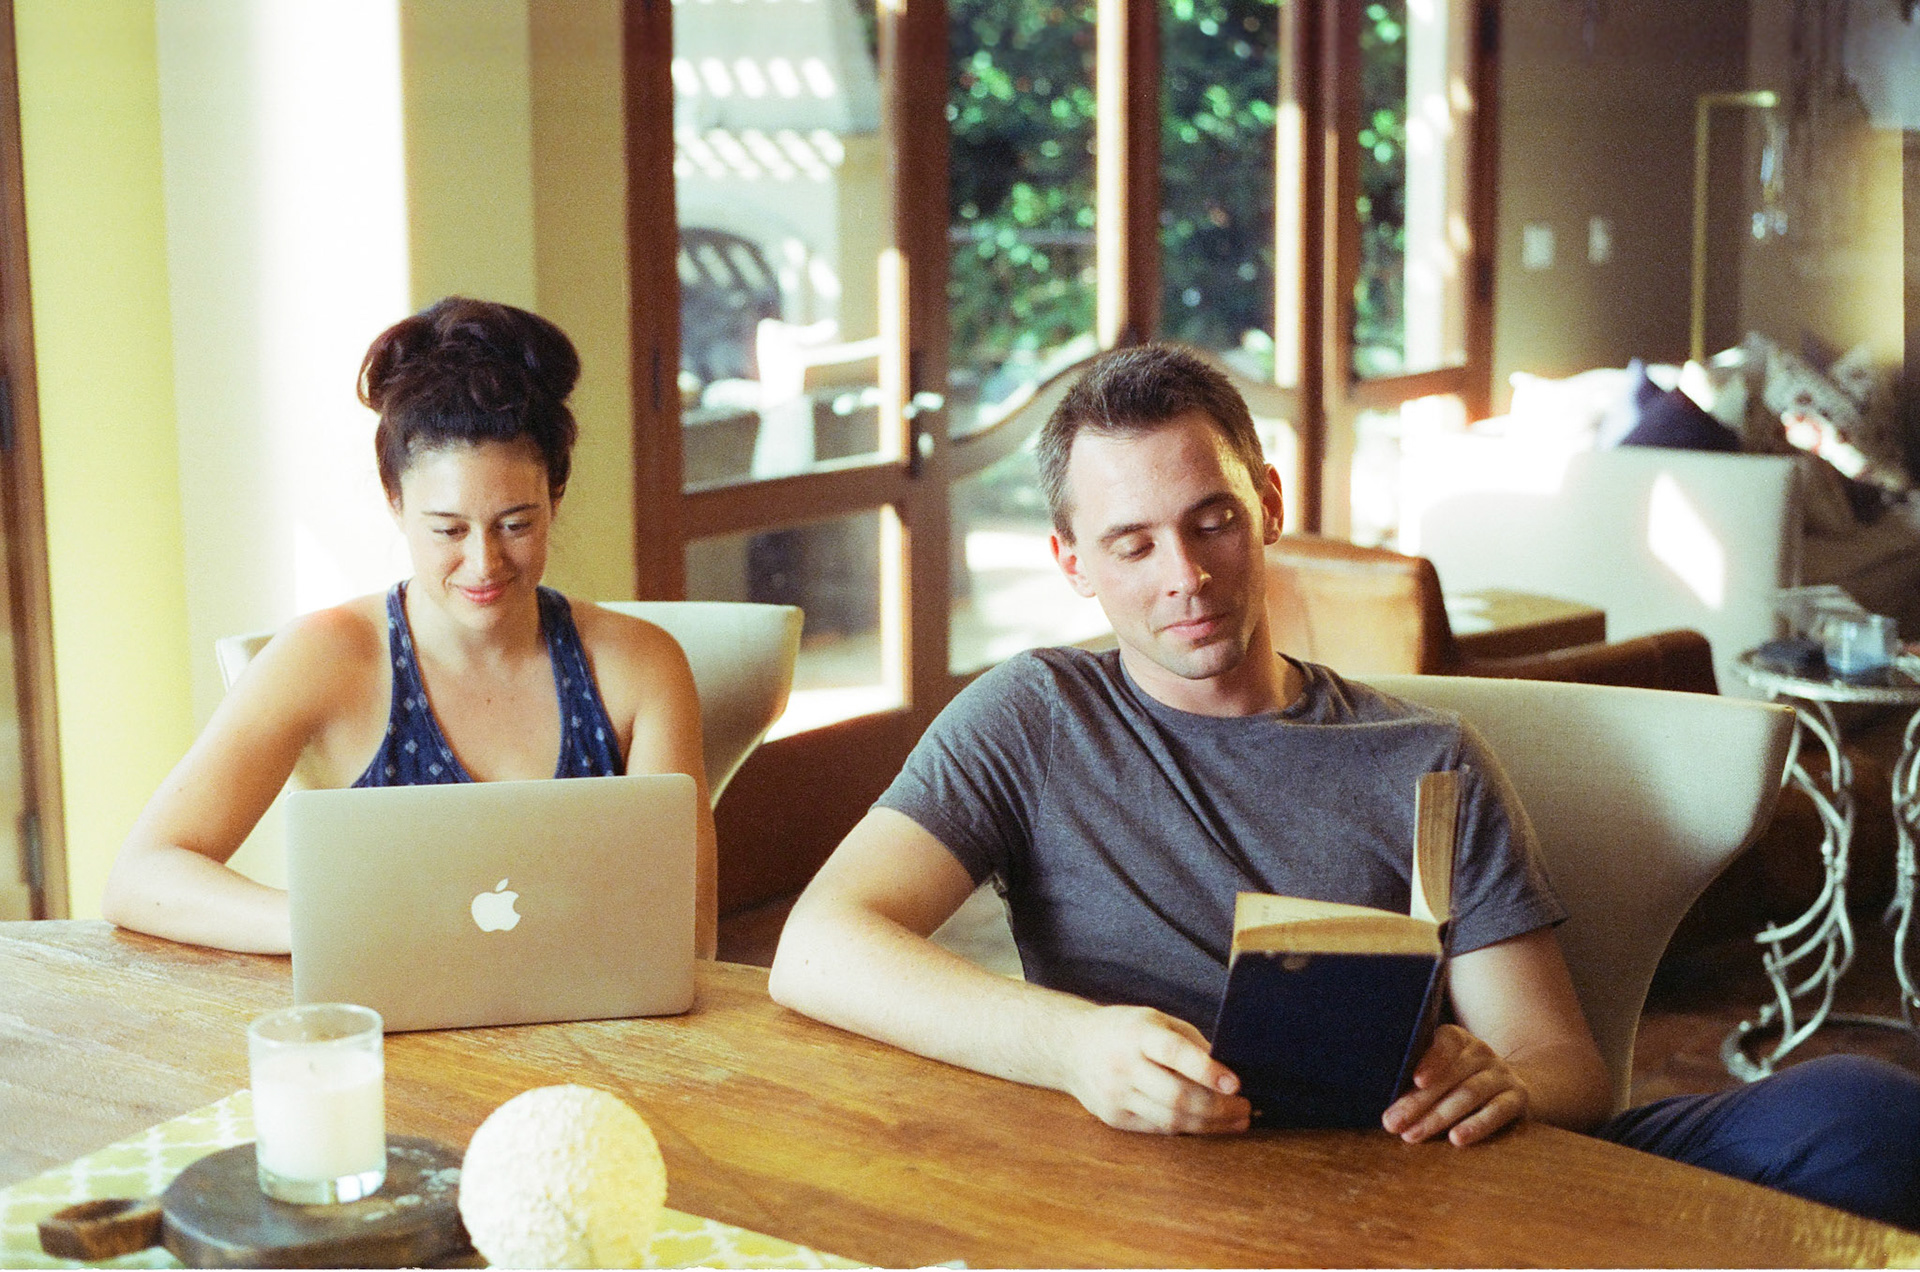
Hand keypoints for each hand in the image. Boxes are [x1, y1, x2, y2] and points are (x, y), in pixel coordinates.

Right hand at [1063, 1005, 1250, 1133]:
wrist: (1070, 1047)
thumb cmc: (1123, 1030)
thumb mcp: (1154, 1020)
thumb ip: (1189, 1041)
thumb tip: (1228, 1068)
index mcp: (1136, 1034)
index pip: (1174, 1053)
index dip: (1207, 1069)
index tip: (1236, 1083)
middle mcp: (1123, 1065)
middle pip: (1177, 1096)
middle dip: (1218, 1107)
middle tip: (1245, 1108)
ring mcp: (1116, 1095)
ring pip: (1170, 1119)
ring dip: (1209, 1124)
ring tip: (1236, 1121)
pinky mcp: (1114, 1118)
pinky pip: (1158, 1128)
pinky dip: (1187, 1128)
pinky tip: (1207, 1124)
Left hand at [1382, 1023, 1528, 1145]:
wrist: (1514, 1086)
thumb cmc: (1458, 1080)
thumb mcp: (1440, 1070)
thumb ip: (1415, 1079)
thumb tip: (1381, 1099)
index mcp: (1457, 1039)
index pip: (1445, 1043)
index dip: (1431, 1060)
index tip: (1415, 1080)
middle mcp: (1481, 1052)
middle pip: (1449, 1076)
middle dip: (1418, 1101)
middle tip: (1393, 1123)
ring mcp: (1501, 1073)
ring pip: (1469, 1094)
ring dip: (1438, 1117)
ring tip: (1413, 1135)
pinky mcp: (1518, 1097)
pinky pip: (1497, 1111)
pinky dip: (1476, 1125)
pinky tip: (1456, 1139)